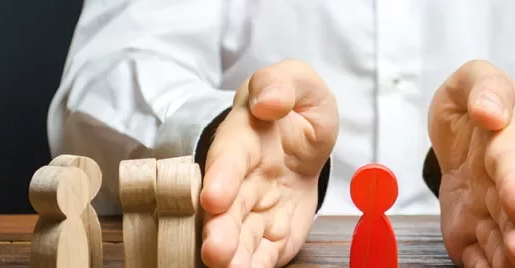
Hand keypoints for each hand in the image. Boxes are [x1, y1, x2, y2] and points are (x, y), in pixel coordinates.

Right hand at [199, 60, 338, 266]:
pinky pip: (264, 251)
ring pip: (240, 234)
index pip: (229, 158)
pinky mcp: (271, 232)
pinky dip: (256, 264)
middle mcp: (243, 178)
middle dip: (219, 229)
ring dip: (233, 255)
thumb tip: (270, 102)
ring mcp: (255, 208)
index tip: (214, 198)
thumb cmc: (294, 110)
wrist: (300, 143)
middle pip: (229, 206)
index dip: (221, 177)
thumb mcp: (299, 83)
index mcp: (244, 138)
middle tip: (215, 252)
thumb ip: (284, 84)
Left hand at [429, 60, 514, 266]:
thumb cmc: (475, 103)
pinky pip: (477, 256)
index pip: (514, 166)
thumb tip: (489, 111)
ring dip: (508, 258)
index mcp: (508, 146)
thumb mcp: (476, 78)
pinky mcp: (470, 233)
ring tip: (514, 267)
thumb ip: (485, 87)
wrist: (461, 133)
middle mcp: (505, 185)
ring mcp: (488, 212)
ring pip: (502, 240)